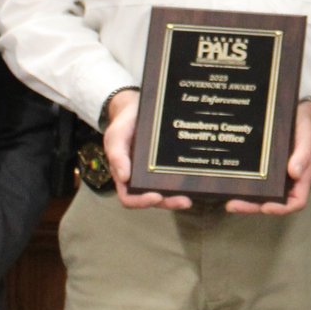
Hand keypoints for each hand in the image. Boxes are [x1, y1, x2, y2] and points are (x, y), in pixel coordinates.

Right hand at [101, 87, 190, 211]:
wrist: (136, 108)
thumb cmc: (123, 124)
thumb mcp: (115, 136)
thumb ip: (117, 155)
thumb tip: (124, 177)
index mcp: (125, 176)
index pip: (129, 197)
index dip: (141, 202)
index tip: (156, 196)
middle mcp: (140, 178)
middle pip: (153, 198)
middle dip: (168, 202)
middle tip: (184, 201)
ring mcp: (155, 171)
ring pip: (167, 191)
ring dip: (178, 196)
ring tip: (191, 196)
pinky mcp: (168, 163)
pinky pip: (175, 175)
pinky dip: (184, 180)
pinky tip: (195, 178)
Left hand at [226, 100, 310, 216]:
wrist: (299, 116)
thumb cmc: (307, 129)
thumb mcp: (308, 138)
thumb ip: (304, 154)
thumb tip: (295, 173)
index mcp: (301, 179)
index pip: (295, 201)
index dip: (281, 208)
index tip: (267, 207)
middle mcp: (285, 182)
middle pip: (271, 202)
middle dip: (253, 207)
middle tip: (234, 205)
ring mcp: (272, 176)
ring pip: (259, 194)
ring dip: (244, 199)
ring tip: (228, 199)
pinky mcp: (261, 167)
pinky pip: (252, 179)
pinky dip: (241, 183)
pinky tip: (228, 181)